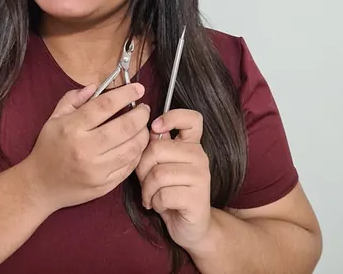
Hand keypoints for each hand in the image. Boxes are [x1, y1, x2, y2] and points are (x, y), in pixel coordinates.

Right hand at [27, 83, 150, 211]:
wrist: (41, 185)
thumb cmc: (48, 148)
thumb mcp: (54, 118)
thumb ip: (73, 99)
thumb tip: (95, 86)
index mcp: (72, 128)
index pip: (105, 105)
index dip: (126, 94)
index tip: (138, 88)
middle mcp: (85, 148)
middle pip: (125, 126)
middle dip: (141, 114)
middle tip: (144, 109)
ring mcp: (96, 170)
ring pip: (132, 148)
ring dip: (143, 133)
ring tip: (142, 126)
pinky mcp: (104, 185)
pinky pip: (130, 166)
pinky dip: (138, 152)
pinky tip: (136, 144)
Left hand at [136, 109, 211, 250]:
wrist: (190, 227)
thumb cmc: (170, 191)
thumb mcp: (161, 166)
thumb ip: (156, 147)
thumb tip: (148, 131)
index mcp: (191, 144)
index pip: (192, 118)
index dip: (171, 116)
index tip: (155, 127)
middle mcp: (199, 156)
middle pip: (157, 148)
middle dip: (142, 168)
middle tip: (145, 181)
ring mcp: (201, 176)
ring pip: (158, 173)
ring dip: (147, 189)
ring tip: (151, 196)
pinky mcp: (198, 198)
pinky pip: (163, 194)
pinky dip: (155, 202)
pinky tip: (159, 206)